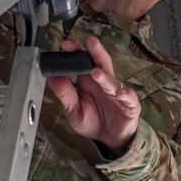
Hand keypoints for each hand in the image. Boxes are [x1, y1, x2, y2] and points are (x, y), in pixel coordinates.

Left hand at [48, 36, 139, 151]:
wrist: (110, 139)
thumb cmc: (92, 121)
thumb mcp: (73, 109)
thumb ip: (64, 93)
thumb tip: (50, 76)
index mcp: (88, 80)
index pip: (83, 60)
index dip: (76, 51)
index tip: (66, 44)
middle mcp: (103, 83)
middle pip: (101, 63)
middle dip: (96, 52)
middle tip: (90, 42)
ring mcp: (117, 92)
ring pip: (112, 80)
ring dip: (104, 76)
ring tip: (96, 73)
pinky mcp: (129, 104)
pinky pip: (128, 97)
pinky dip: (124, 94)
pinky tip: (119, 93)